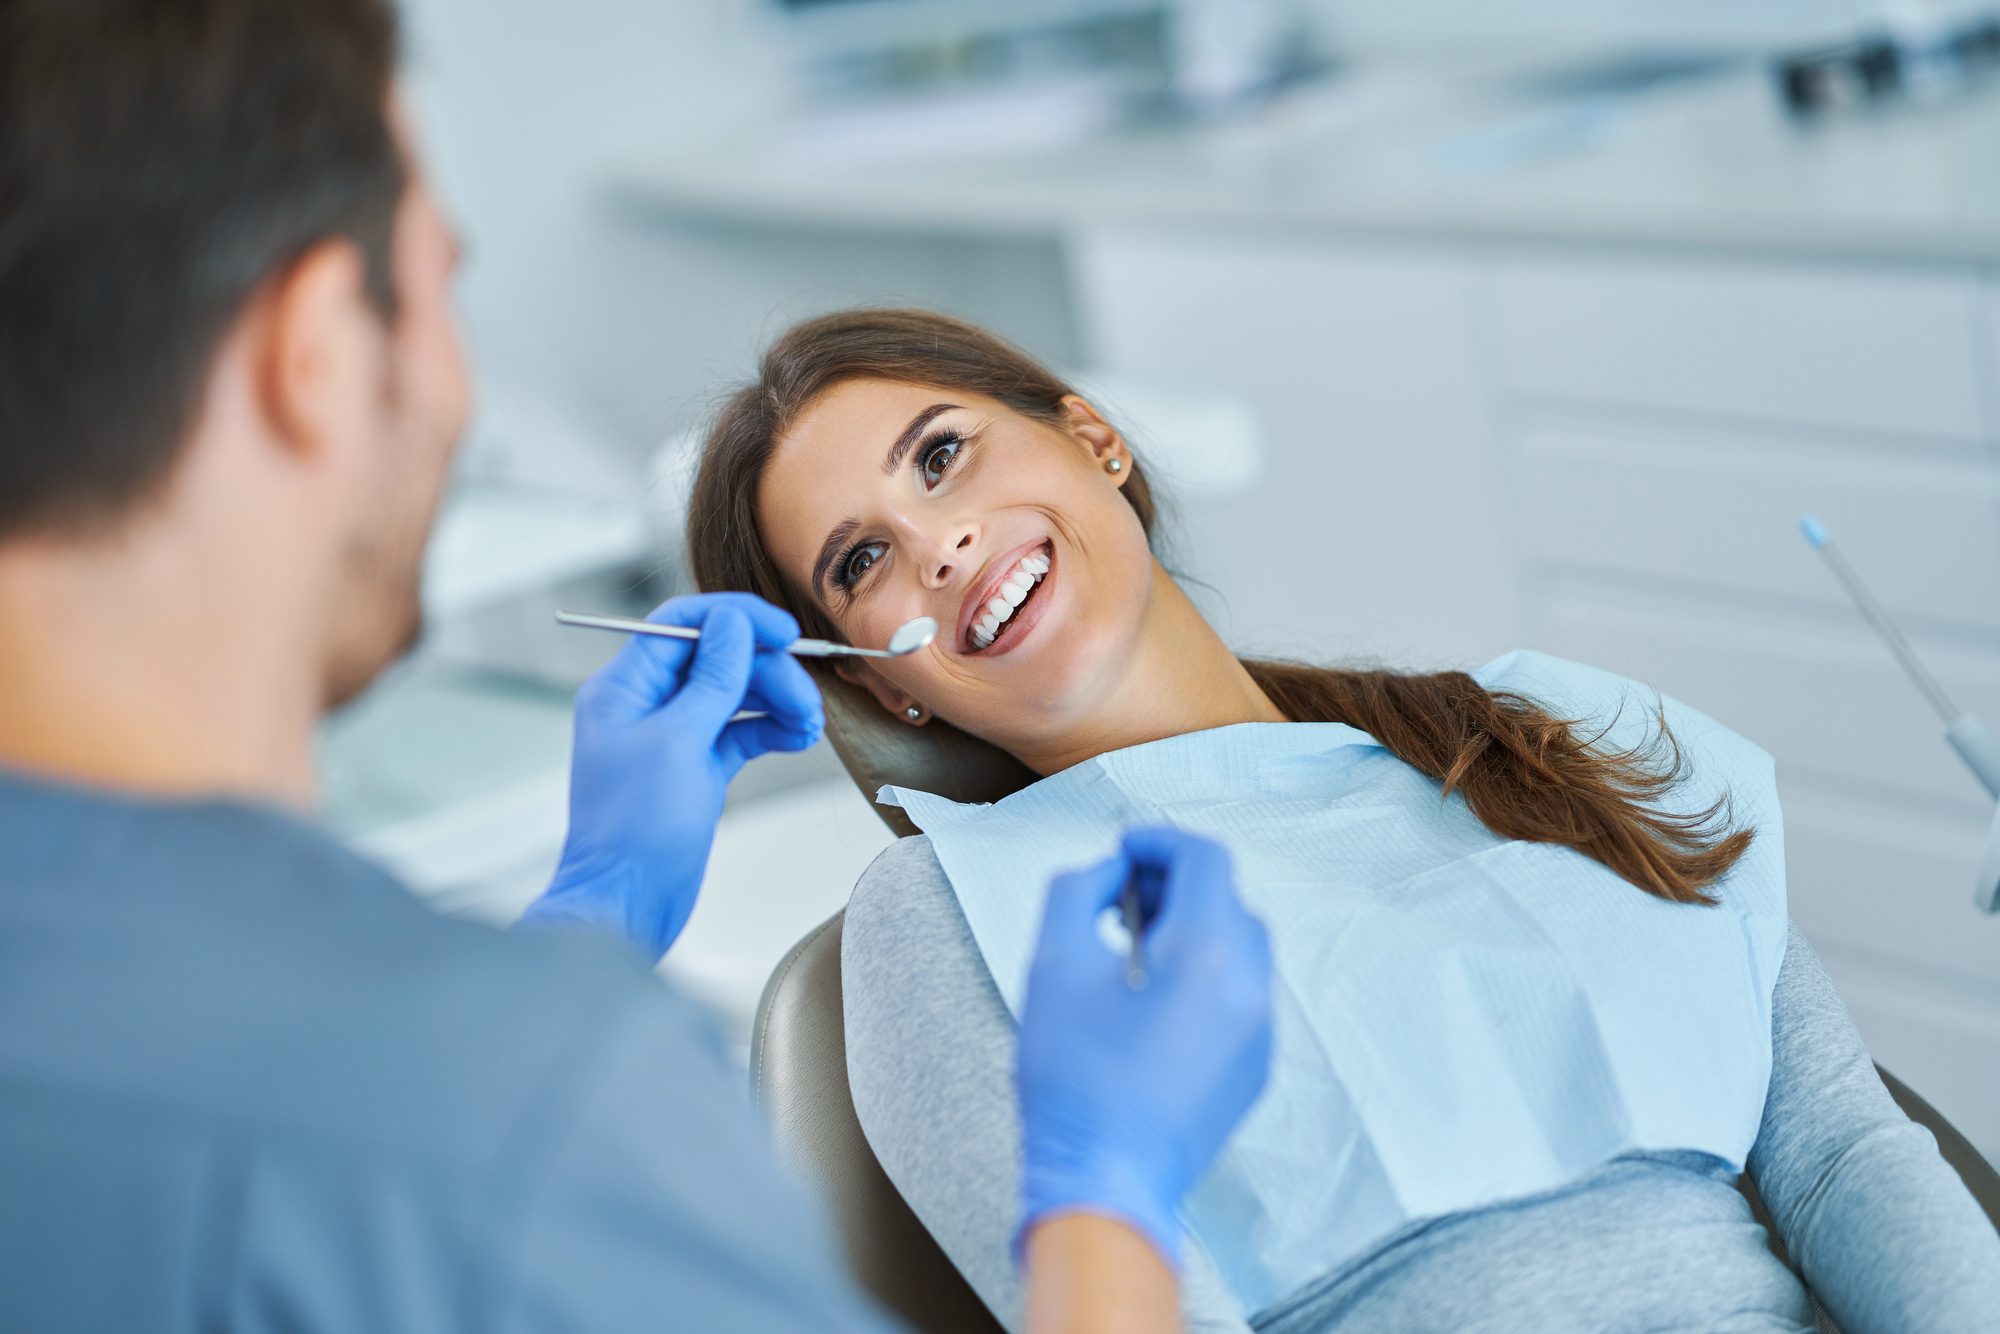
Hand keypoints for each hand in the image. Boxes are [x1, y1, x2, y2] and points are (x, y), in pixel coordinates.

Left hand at [515, 593, 822, 961]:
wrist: (627, 906)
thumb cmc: (636, 832)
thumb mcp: (679, 742)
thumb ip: (711, 678)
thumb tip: (733, 623)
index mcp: (623, 688)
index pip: (683, 625)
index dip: (736, 619)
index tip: (784, 631)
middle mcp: (645, 704)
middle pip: (718, 658)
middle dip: (767, 672)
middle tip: (807, 699)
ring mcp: (671, 735)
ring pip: (734, 694)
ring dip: (776, 700)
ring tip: (810, 725)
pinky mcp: (694, 766)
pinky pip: (739, 730)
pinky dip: (770, 729)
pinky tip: (798, 737)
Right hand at [1015, 827, 1272, 1269]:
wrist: (1104, 1181)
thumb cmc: (1073, 1079)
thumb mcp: (1053, 966)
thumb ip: (1077, 892)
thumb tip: (1109, 872)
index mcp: (1207, 955)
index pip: (1205, 861)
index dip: (1160, 841)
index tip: (1122, 849)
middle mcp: (1249, 988)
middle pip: (1227, 901)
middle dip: (1175, 884)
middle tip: (1119, 898)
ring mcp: (1259, 1032)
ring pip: (1240, 947)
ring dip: (1193, 928)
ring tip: (1133, 947)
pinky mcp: (1254, 1068)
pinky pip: (1240, 995)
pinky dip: (1205, 975)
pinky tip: (1153, 999)